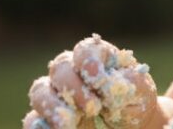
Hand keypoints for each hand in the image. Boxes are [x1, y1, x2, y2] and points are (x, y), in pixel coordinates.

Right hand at [23, 33, 158, 128]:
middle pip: (59, 69)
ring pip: (40, 91)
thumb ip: (126, 82)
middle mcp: (73, 71)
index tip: (97, 78)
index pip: (85, 50)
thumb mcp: (139, 89)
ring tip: (68, 123)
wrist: (131, 126)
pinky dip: (39, 125)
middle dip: (73, 88)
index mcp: (97, 57)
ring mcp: (58, 95)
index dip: (88, 61)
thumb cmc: (134, 100)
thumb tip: (103, 85)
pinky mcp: (50, 119)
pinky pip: (33, 120)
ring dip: (52, 106)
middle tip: (93, 107)